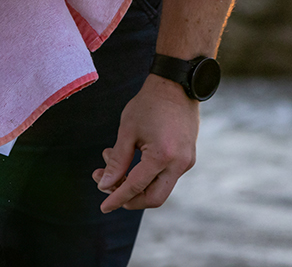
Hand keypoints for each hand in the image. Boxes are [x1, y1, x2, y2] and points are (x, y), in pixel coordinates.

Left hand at [92, 75, 199, 212]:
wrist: (176, 84)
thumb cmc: (149, 103)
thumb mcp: (128, 130)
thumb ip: (117, 161)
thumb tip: (105, 185)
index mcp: (163, 156)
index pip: (136, 187)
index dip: (117, 198)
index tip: (103, 207)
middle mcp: (179, 164)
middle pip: (153, 198)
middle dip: (129, 198)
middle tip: (107, 186)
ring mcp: (187, 162)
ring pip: (160, 188)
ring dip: (135, 183)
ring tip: (108, 160)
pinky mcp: (188, 157)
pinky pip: (166, 176)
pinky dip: (146, 174)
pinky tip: (128, 159)